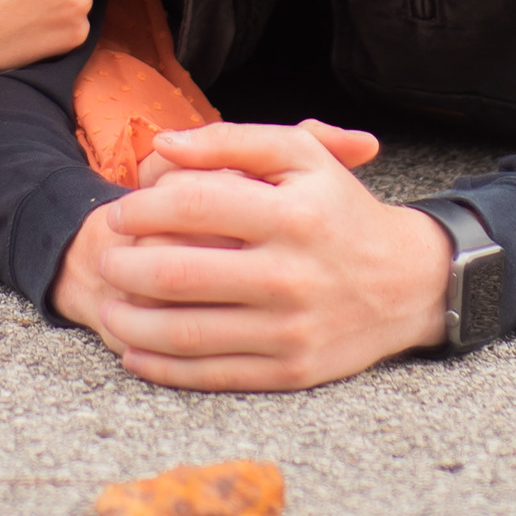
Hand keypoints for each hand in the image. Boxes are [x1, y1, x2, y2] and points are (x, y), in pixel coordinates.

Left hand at [53, 120, 447, 389]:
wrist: (408, 282)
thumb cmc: (340, 209)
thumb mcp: (301, 155)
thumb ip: (231, 141)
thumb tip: (162, 145)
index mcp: (291, 214)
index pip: (191, 205)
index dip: (141, 207)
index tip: (120, 211)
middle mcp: (291, 274)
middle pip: (176, 274)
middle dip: (123, 267)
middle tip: (106, 259)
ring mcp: (290, 329)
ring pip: (184, 333)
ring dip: (129, 321)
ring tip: (110, 304)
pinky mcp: (290, 371)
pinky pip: (209, 374)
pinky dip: (160, 366)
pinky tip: (134, 350)